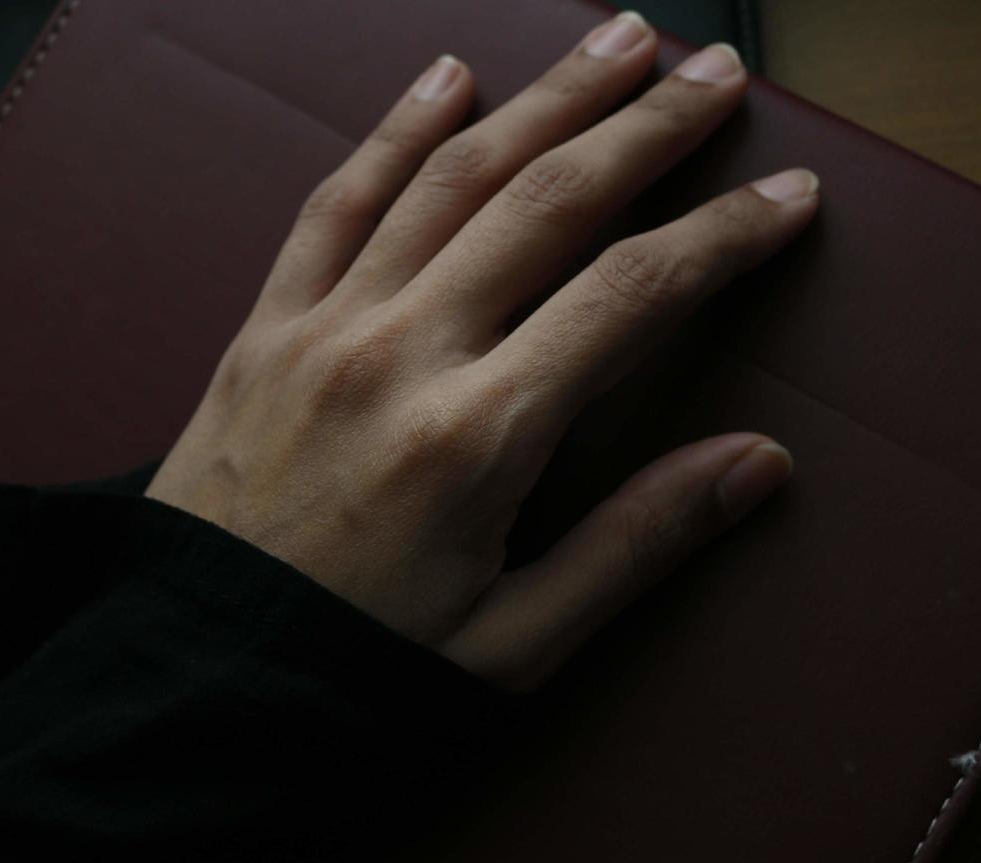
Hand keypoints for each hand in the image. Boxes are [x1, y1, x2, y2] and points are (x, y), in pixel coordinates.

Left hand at [145, 12, 815, 691]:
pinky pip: (334, 203)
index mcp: (476, 437)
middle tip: (715, 77)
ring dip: (542, 100)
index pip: (631, 295)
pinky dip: (393, 133)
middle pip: (547, 202)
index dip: (723, 236)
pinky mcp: (262, 331)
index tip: (790, 196)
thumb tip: (758, 461)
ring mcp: (322, 330)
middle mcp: (399, 355)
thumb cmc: (357, 673)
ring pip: (449, 177)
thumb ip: (638, 544)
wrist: (190, 681)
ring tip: (619, 41)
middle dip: (644, 129)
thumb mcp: (514, 643)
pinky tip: (447, 77)